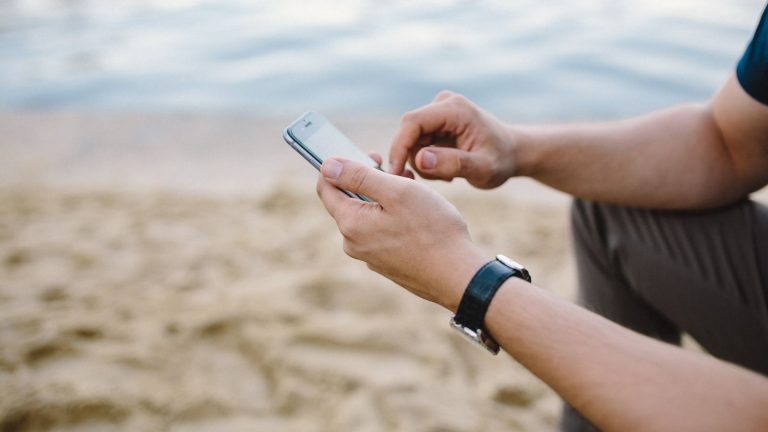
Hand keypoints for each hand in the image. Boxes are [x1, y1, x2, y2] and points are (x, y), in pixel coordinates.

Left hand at [316, 158, 486, 310]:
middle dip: (369, 181)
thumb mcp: (396, 191)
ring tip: (413, 191)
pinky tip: (417, 215)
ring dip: (385, 198)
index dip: (340, 165)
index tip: (369, 156)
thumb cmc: (432, 229)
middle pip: (348, 200)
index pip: (326, 187)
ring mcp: (370, 256)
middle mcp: (353, 243)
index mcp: (350, 223)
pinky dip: (393, 217)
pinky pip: (381, 232)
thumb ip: (358, 176)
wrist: (458, 276)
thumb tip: (327, 165)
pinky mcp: (387, 263)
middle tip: (398, 171)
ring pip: (368, 215)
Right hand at [389, 91, 516, 188]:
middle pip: (408, 132)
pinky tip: (447, 168)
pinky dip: (427, 160)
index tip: (395, 174)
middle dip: (415, 159)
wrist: (513, 153)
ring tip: (449, 174)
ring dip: (424, 163)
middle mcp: (443, 104)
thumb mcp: (483, 169)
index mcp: (455, 109)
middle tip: (439, 180)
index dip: (398, 147)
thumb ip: (454, 164)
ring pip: (411, 141)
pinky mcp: (435, 122)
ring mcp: (438, 111)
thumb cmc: (502, 161)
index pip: (412, 123)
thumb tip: (420, 159)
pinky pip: (417, 143)